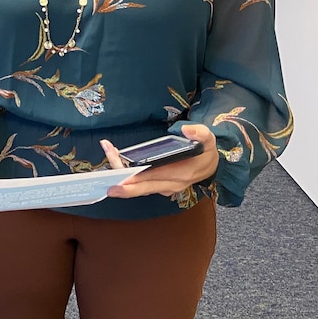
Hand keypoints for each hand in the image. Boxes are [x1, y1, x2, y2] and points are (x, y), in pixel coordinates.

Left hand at [101, 123, 217, 198]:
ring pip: (139, 186)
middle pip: (143, 187)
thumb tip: (186, 130)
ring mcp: (164, 187)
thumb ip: (200, 133)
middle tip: (106, 184)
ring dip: (121, 173)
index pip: (155, 177)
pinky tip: (115, 156)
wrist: (210, 165)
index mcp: (181, 174)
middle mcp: (171, 184)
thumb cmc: (206, 151)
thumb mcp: (208, 138)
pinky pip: (140, 183)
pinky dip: (126, 173)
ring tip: (108, 150)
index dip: (136, 176)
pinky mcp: (159, 186)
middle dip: (123, 185)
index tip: (121, 172)